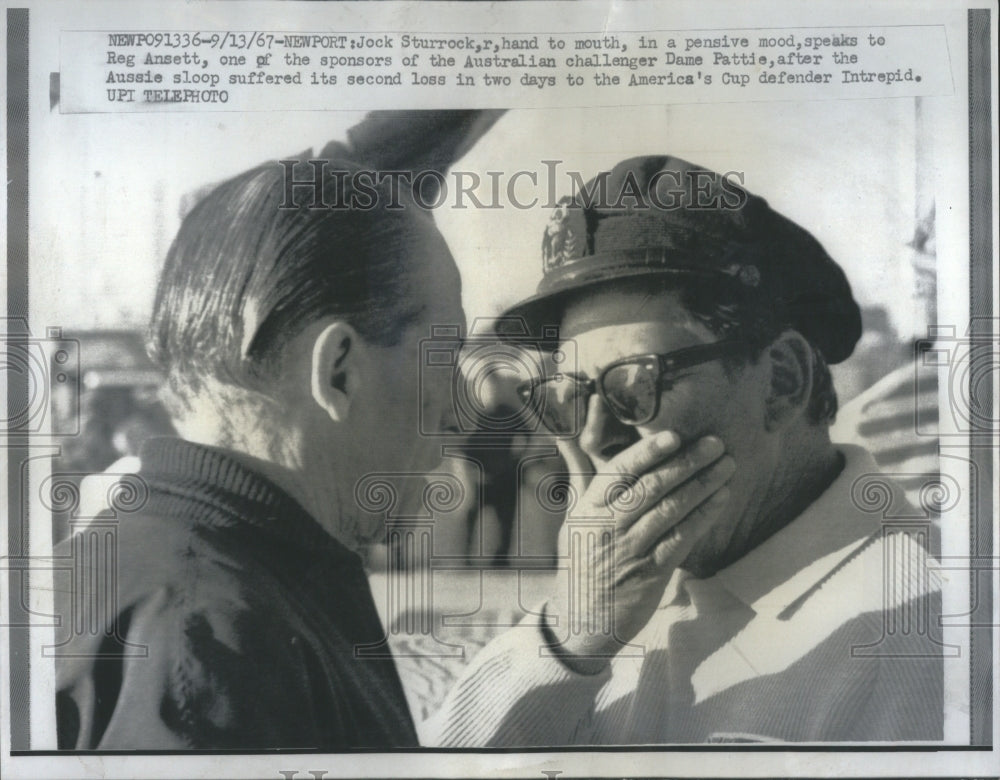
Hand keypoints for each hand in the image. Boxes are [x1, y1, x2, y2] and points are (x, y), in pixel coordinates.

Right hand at [546, 430, 734, 672]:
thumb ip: (580, 472)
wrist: (581, 620)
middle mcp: (608, 526)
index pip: (619, 472)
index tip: (674, 435)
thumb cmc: (580, 558)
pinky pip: (681, 540)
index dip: (648, 452)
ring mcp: (630, 550)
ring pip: (670, 511)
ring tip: (726, 465)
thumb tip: (568, 434)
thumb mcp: (574, 514)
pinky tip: (721, 499)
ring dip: (703, 486)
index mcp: (589, 507)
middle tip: (715, 442)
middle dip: (687, 462)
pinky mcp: (651, 573)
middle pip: (652, 487)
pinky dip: (703, 517)